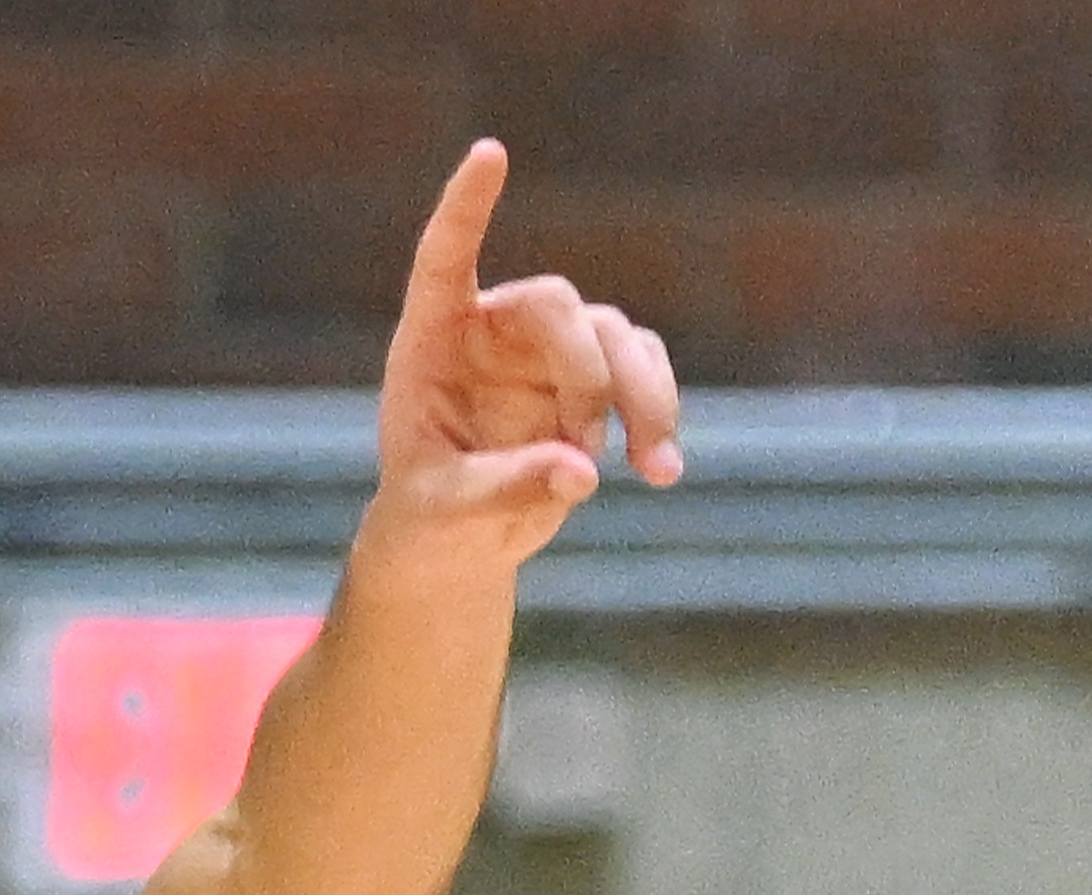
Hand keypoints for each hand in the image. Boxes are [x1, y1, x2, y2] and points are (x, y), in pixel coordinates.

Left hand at [370, 139, 682, 570]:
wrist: (458, 545)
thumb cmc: (429, 519)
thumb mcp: (449, 511)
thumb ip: (506, 487)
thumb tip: (582, 473)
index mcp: (432, 341)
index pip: (445, 255)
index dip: (466, 206)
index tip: (490, 153)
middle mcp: (493, 330)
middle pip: (559, 306)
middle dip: (587, 374)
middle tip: (587, 449)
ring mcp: (548, 351)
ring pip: (615, 335)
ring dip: (643, 397)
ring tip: (652, 469)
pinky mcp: (593, 380)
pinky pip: (644, 369)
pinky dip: (661, 413)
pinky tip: (662, 468)